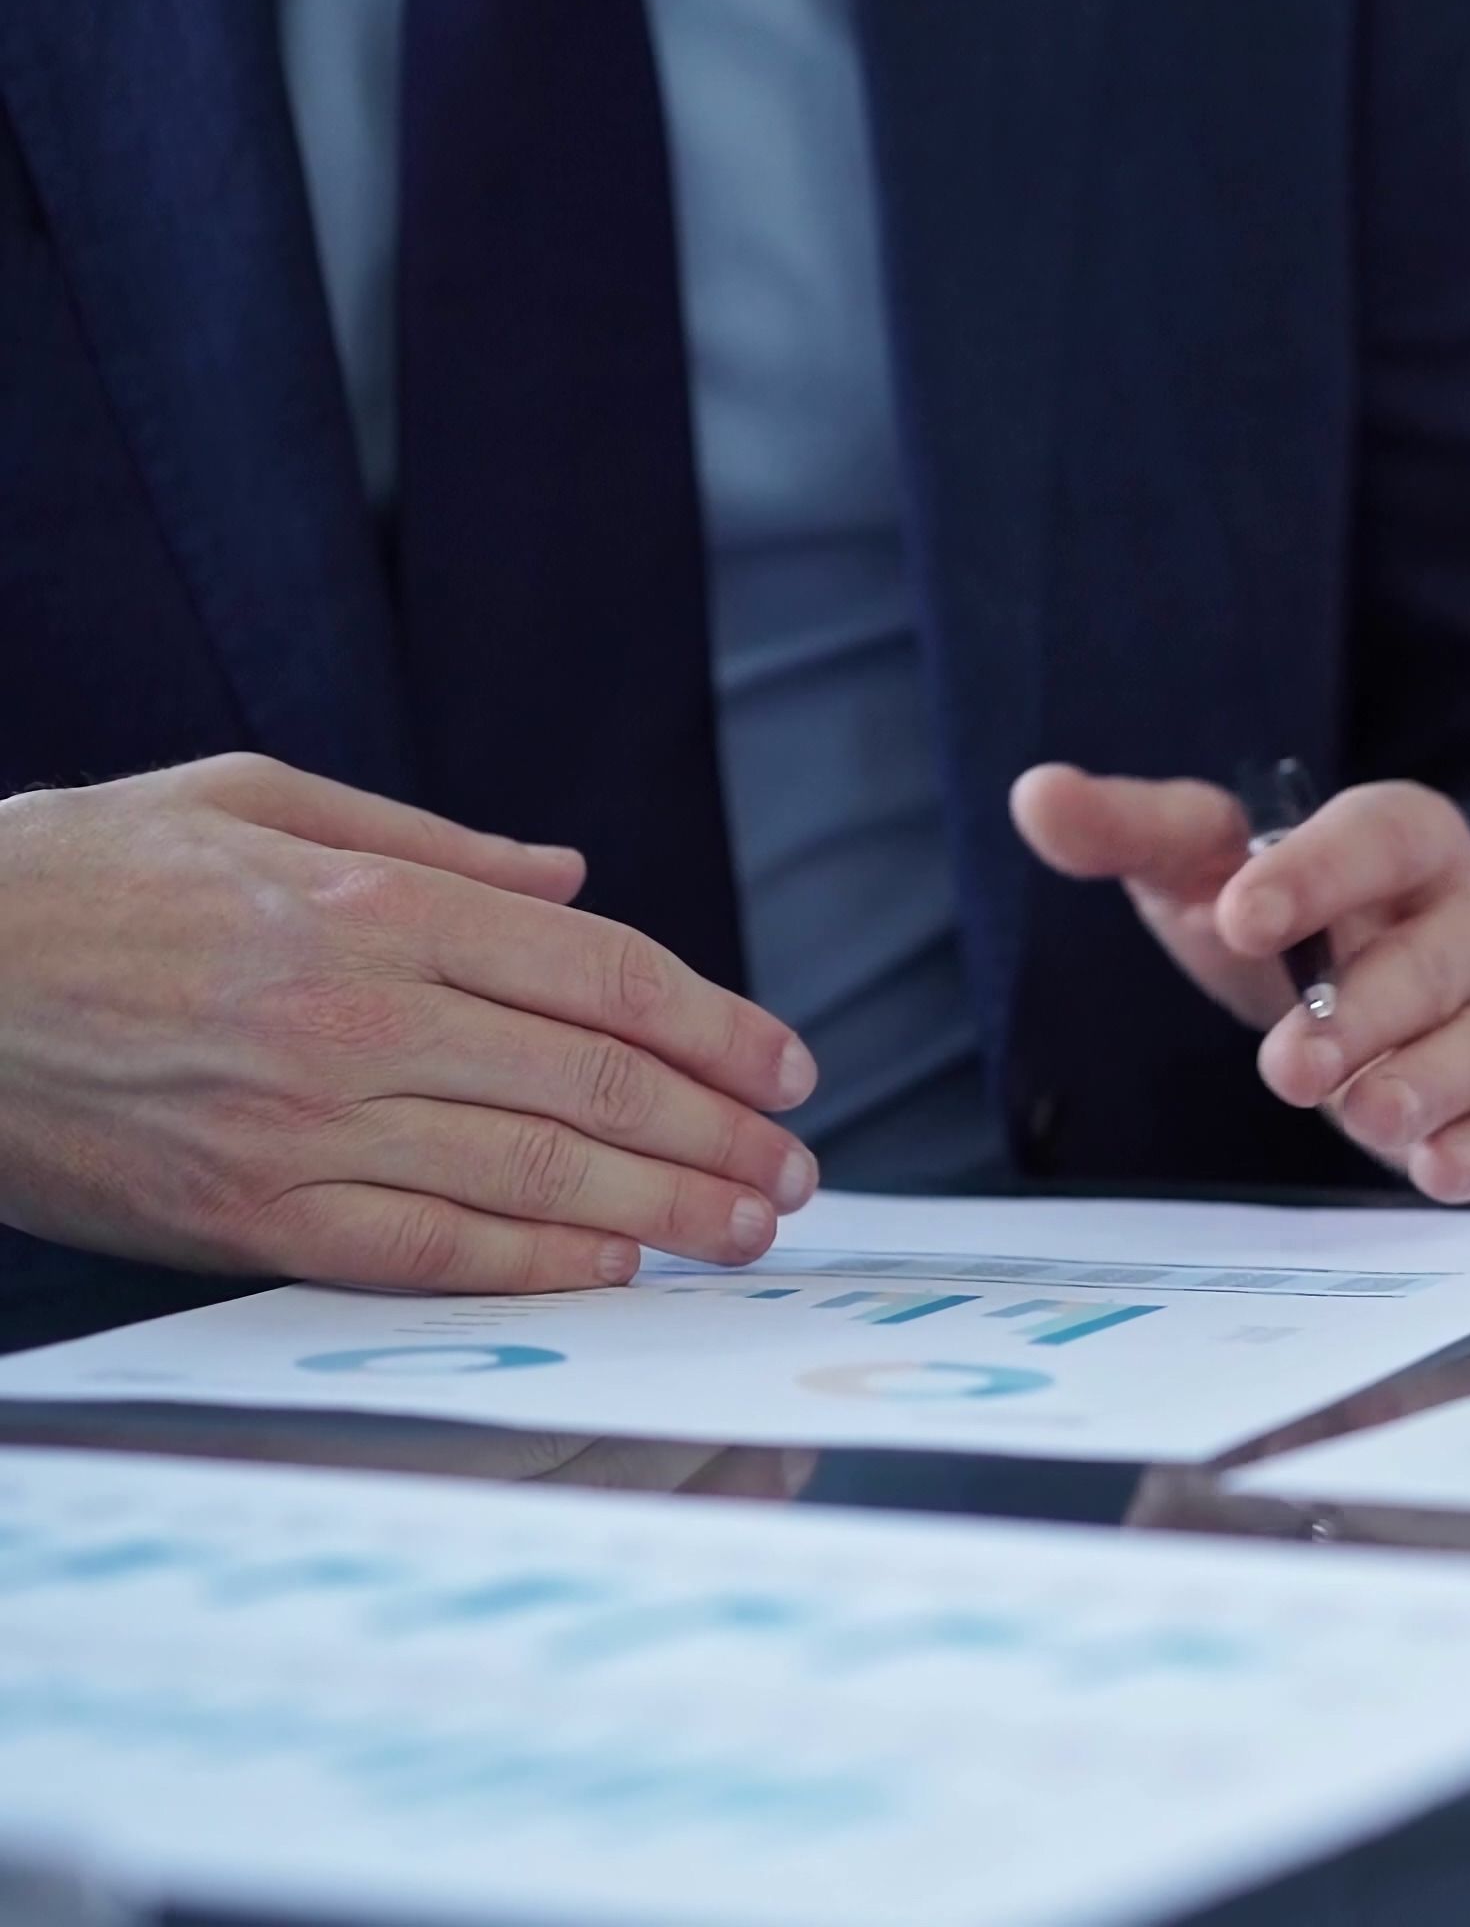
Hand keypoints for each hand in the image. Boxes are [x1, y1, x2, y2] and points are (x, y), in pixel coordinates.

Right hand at [0, 755, 820, 1291]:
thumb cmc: (71, 877)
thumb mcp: (246, 799)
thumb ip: (428, 844)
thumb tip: (571, 878)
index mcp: (365, 902)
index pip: (597, 970)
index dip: (714, 1024)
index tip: (788, 1065)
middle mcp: (351, 1012)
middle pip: (591, 1078)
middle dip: (720, 1128)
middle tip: (797, 1167)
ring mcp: (299, 1120)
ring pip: (532, 1171)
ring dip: (664, 1206)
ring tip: (746, 1227)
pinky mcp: (243, 1213)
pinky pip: (424, 1250)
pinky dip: (533, 1264)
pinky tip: (612, 1270)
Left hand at [1009, 765, 1469, 1200]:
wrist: (1390, 983)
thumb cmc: (1299, 917)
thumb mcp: (1212, 865)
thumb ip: (1135, 830)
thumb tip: (1036, 795)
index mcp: (1407, 838)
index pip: (1379, 838)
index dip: (1317, 875)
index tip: (1242, 919)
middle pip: (1436, 956)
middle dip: (1366, 1012)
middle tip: (1287, 1065)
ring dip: (1426, 1083)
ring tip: (1363, 1117)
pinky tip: (1434, 1170)